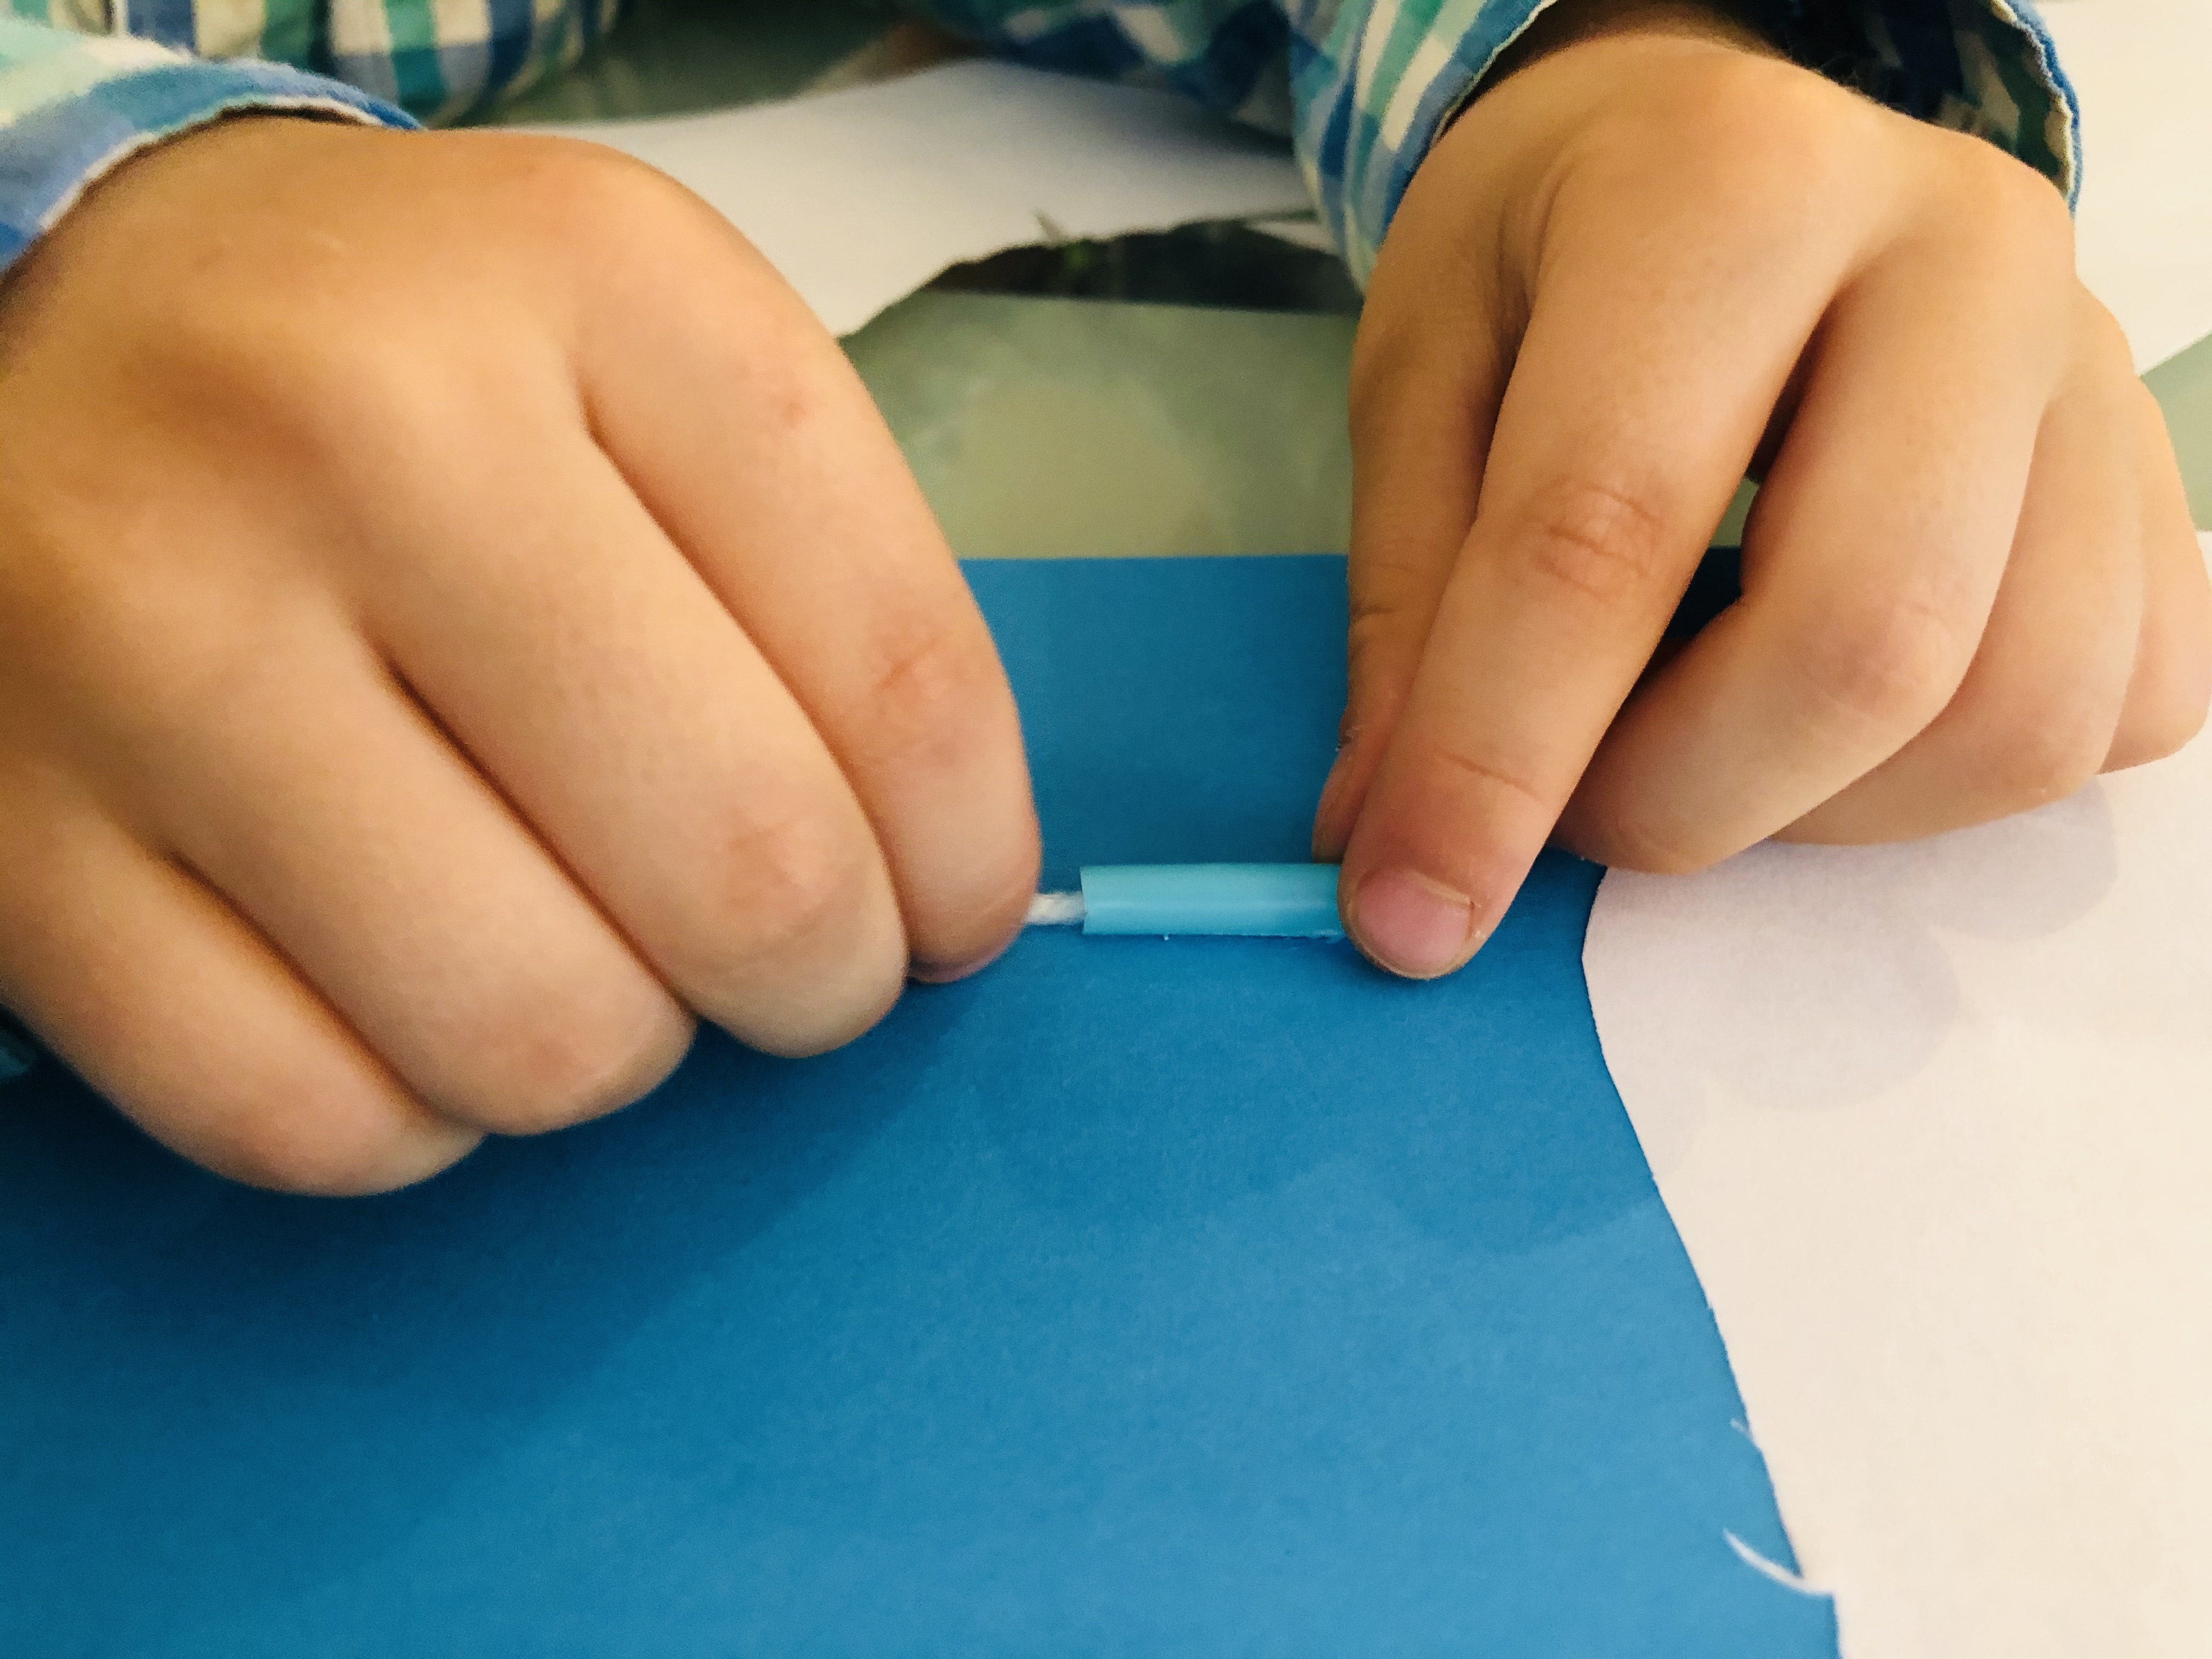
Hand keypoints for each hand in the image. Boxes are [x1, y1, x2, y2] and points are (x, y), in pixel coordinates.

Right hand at [0, 119, 1037, 1190]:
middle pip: (741, 874)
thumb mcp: (659, 358)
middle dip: (823, 978)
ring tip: (593, 949)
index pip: (901, 674)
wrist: (47, 311)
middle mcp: (360, 438)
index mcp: (593, 291)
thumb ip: (835, 584)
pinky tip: (420, 995)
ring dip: (623, 1045)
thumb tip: (943, 889)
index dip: (970, 857)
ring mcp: (152, 641)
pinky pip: (313, 1119)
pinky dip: (420, 1113)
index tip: (956, 906)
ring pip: (539, 1037)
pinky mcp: (11, 835)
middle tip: (801, 961)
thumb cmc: (414, 361)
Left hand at [1315, 1, 2211, 977]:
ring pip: (2013, 715)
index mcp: (1733, 189)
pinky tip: (1825, 722)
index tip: (1408, 918)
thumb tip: (1390, 852)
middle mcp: (1966, 253)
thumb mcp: (1420, 385)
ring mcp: (2094, 371)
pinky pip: (2107, 719)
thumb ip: (1409, 614)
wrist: (1717, 152)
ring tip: (1695, 744)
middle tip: (1572, 806)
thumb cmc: (1550, 262)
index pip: (1607, 531)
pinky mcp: (2159, 487)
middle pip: (1865, 639)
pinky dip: (1943, 789)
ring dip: (1813, 812)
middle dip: (1681, 800)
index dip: (1495, 761)